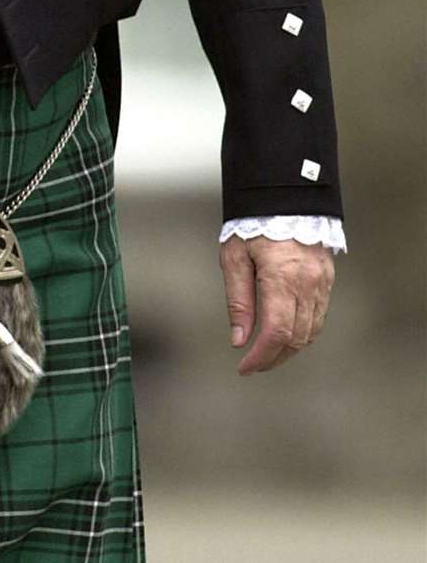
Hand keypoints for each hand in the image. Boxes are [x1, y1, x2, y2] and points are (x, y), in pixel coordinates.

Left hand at [219, 236, 334, 374]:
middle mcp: (307, 284)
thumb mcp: (234, 258)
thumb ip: (238, 301)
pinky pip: (318, 316)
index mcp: (282, 278)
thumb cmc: (253, 223)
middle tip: (252, 364)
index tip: (245, 367)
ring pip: (311, 331)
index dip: (261, 357)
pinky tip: (285, 333)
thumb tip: (239, 340)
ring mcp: (322, 282)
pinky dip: (302, 331)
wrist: (285, 195)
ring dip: (289, 348)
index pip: (276, 332)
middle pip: (296, 338)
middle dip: (274, 358)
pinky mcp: (327, 279)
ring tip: (267, 353)